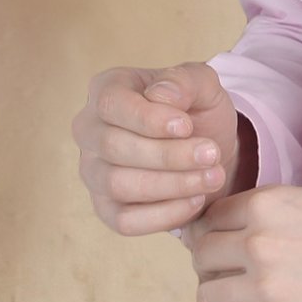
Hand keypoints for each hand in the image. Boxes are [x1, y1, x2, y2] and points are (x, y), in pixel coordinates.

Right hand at [72, 62, 241, 238]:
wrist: (206, 147)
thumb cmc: (195, 110)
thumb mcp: (202, 84)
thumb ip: (185, 80)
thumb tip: (161, 95)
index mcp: (106, 90)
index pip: (111, 103)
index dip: (149, 119)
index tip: (187, 126)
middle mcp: (89, 131)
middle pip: (114, 147)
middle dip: (168, 155)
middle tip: (212, 155)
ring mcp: (93, 172)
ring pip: (118, 184)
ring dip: (172, 184)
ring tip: (212, 177)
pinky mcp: (106, 208)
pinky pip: (124, 221)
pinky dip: (164, 215)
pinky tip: (196, 200)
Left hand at [189, 184, 301, 301]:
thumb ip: (269, 211)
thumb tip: (221, 227)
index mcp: (267, 205)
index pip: (210, 219)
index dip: (218, 235)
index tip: (233, 249)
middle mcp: (259, 242)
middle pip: (201, 258)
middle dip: (216, 268)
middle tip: (241, 278)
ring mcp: (267, 287)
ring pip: (206, 298)